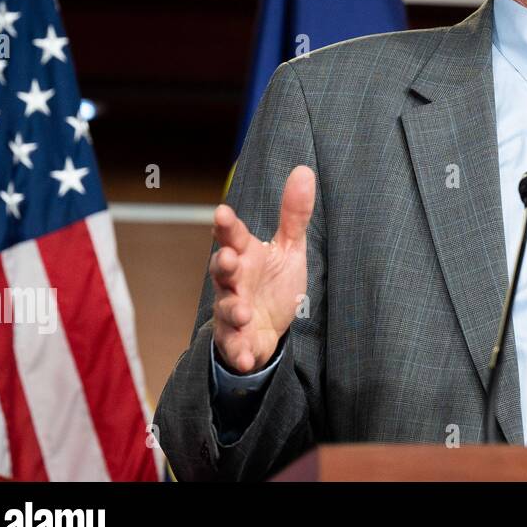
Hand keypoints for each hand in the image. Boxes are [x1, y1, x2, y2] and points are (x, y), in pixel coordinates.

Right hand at [210, 165, 313, 372]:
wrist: (269, 328)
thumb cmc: (273, 282)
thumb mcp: (290, 247)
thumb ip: (294, 214)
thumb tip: (304, 170)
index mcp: (245, 255)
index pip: (232, 236)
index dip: (226, 225)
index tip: (221, 213)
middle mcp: (233, 282)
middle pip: (222, 270)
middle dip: (222, 264)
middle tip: (227, 258)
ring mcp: (231, 311)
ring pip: (225, 308)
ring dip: (231, 309)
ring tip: (241, 311)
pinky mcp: (237, 340)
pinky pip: (235, 346)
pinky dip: (239, 351)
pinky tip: (246, 356)